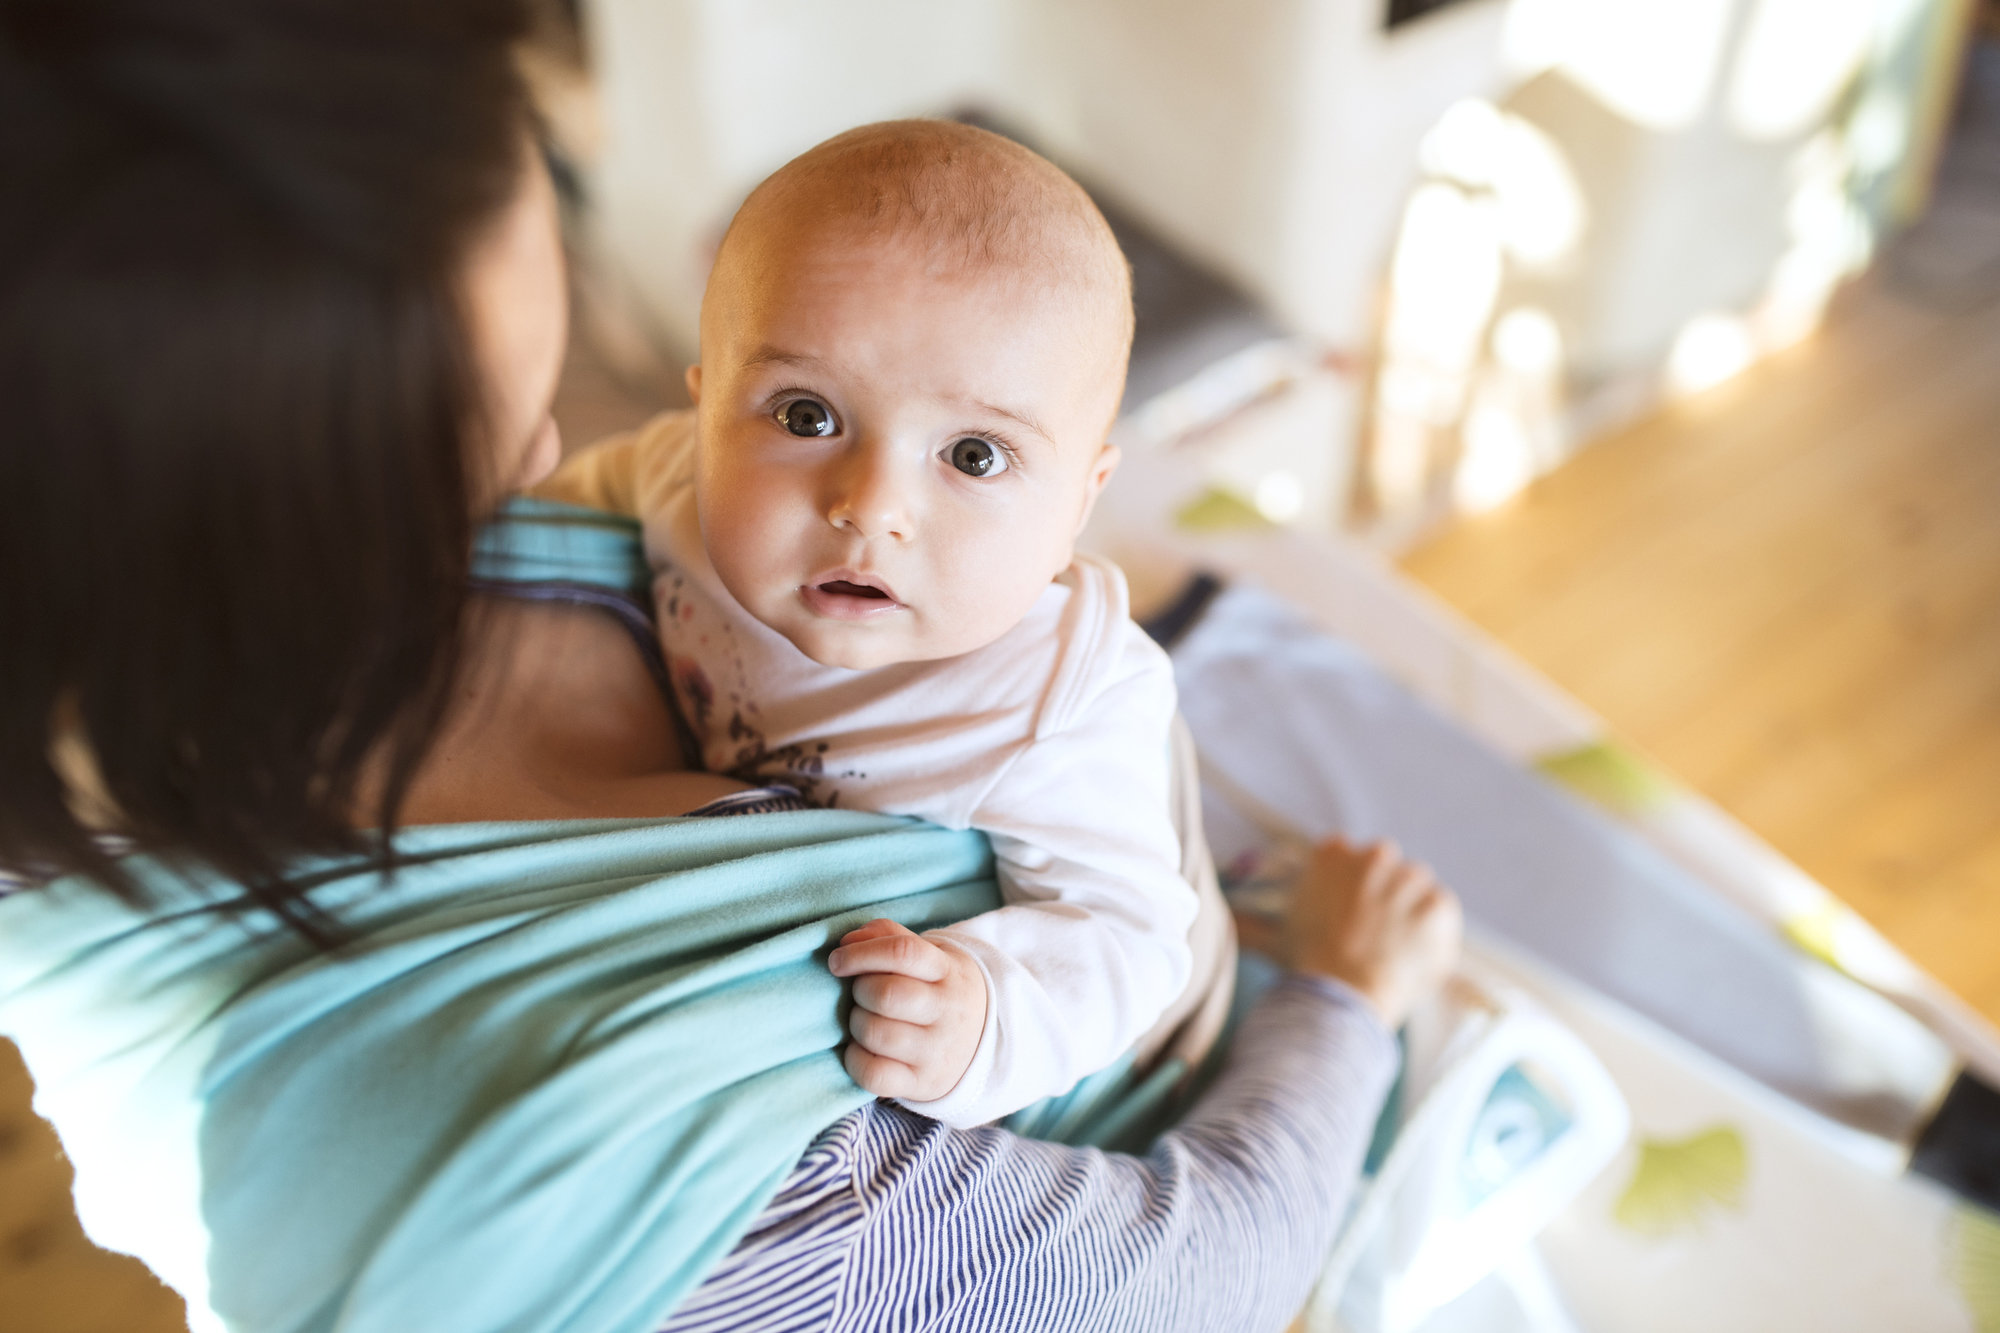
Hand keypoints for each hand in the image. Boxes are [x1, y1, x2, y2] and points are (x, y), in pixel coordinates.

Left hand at [827, 919, 987, 1101]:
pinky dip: (855, 1060)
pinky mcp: (922, 1083)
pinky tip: (861, 1048)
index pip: (904, 952)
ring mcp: (936, 1051)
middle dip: (859, 991)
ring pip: (876, 1034)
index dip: (862, 953)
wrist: (983, 1040)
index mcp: (947, 972)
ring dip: (856, 1023)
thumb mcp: (929, 955)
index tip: (838, 961)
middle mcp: (947, 1011)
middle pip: (887, 995)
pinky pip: (874, 1075)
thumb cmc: (939, 990)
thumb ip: (888, 937)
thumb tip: (847, 942)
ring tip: (865, 1019)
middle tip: (861, 993)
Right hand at [1238, 838, 1460, 1027]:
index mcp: (1333, 852)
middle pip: (1386, 873)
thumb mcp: (1269, 937)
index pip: (1346, 861)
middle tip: (1368, 939)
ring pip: (1416, 894)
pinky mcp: (1440, 905)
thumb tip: (1218, 919)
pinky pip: (1442, 918)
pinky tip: (1410, 961)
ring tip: (1389, 954)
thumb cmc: (1304, 965)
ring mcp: (1411, 878)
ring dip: (1409, 917)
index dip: (1348, 894)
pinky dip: (1433, 938)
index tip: (1344, 919)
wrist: (1342, 993)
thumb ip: (1248, 923)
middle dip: (1382, 900)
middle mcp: (1374, 854)